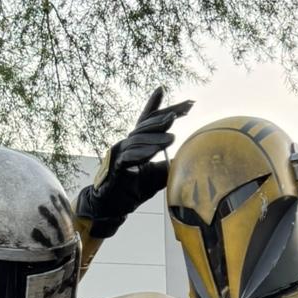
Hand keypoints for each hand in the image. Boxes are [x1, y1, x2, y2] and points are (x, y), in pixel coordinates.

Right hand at [78, 87, 194, 227]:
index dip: (154, 105)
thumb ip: (168, 167)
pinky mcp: (115, 168)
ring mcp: (119, 154)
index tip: (162, 89)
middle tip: (181, 111)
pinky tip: (155, 152)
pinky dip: (143, 154)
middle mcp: (126, 144)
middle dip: (163, 117)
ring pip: (138, 140)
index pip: (146, 120)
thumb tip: (186, 160)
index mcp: (135, 144)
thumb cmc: (132, 191)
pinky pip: (129, 158)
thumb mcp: (156, 177)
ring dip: (156, 138)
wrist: (111, 208)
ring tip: (172, 138)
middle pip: (145, 125)